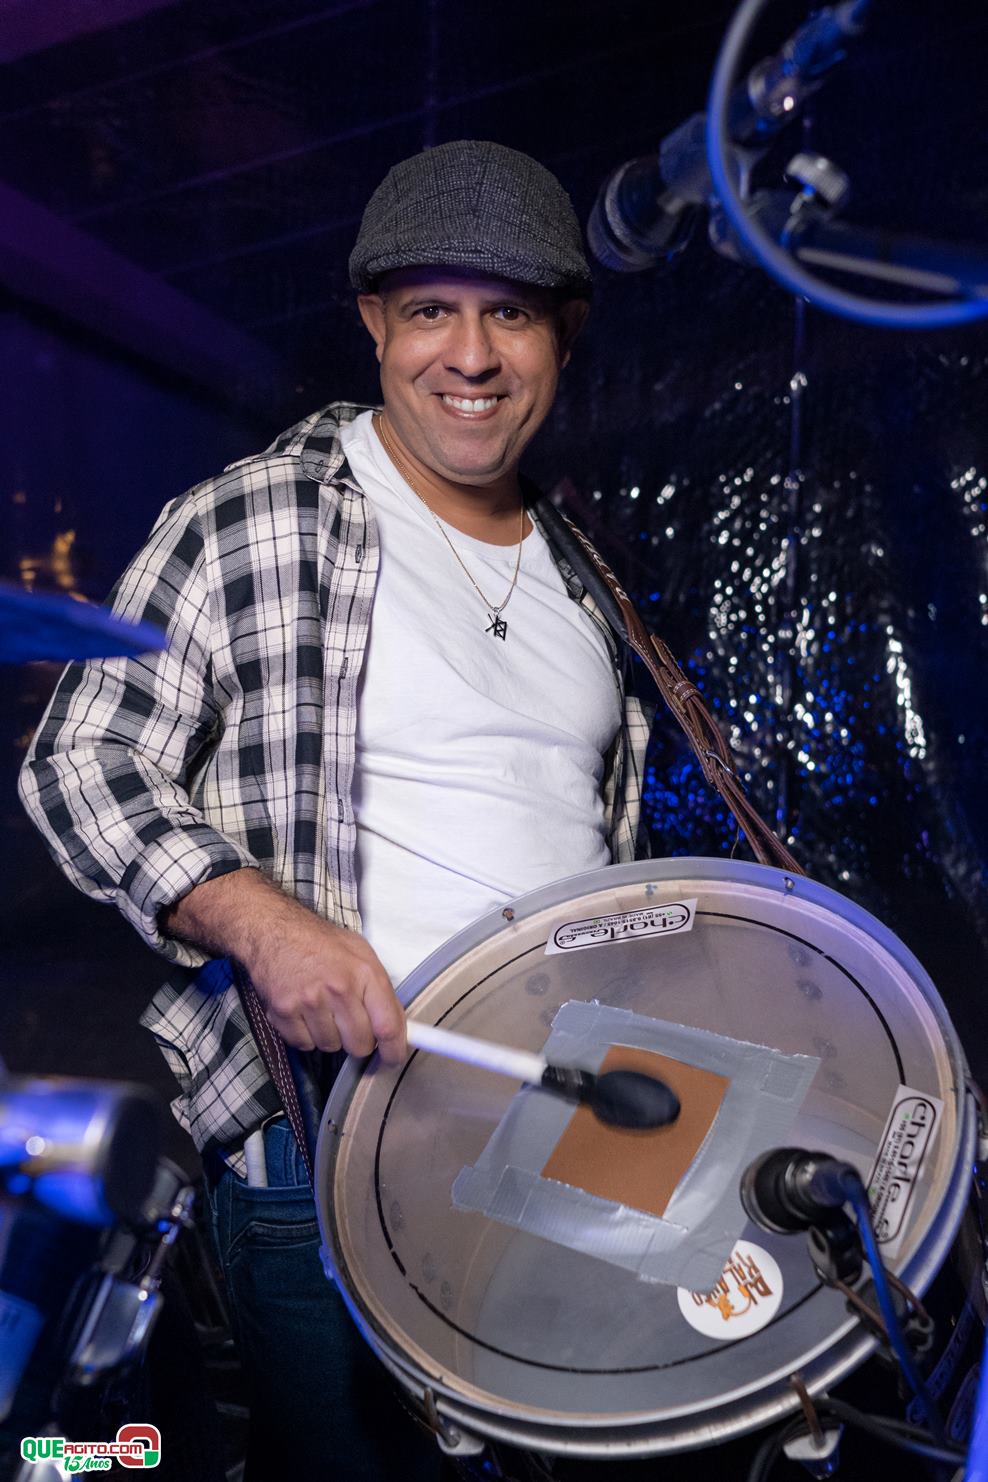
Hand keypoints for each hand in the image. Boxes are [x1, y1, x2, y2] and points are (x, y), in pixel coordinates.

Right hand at [246, 909, 404, 1062]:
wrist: (273, 930)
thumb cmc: (319, 942)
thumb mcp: (360, 953)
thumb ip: (380, 990)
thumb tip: (396, 1026)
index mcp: (364, 973)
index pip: (388, 1026)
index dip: (394, 1051)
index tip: (393, 1059)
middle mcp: (339, 989)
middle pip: (359, 1044)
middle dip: (357, 1040)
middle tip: (350, 1023)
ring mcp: (309, 1001)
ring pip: (330, 1047)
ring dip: (329, 1035)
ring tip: (321, 1009)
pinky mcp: (283, 1011)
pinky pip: (303, 1044)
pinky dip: (305, 1035)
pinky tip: (303, 1012)